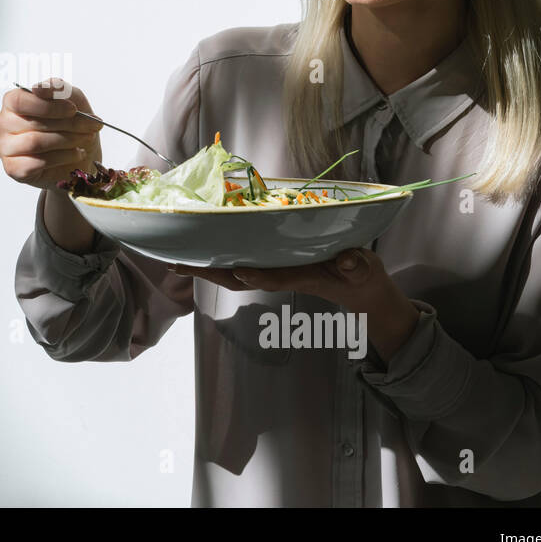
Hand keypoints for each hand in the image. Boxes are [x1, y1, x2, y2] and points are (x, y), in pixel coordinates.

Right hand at [0, 78, 103, 190]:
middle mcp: (3, 123)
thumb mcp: (72, 100)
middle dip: (67, 124)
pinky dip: (63, 157)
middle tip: (89, 126)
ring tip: (84, 139)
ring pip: (35, 142)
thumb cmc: (70, 125)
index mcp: (12, 102)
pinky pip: (37, 163)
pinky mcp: (13, 168)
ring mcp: (5, 147)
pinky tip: (74, 154)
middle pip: (32, 123)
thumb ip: (58, 89)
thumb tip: (40, 88)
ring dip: (67, 140)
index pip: (20, 100)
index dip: (49, 105)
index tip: (73, 110)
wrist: (80, 153)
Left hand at [169, 248, 420, 363]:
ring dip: (206, 268)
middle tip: (178, 265)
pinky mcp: (272, 265)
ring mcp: (274, 271)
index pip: (278, 277)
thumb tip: (350, 262)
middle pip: (241, 278)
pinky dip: (218, 260)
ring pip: (235, 272)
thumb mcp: (364, 271)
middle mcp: (282, 275)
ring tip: (176, 261)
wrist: (358, 288)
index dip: (259, 276)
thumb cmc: (361, 277)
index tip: (240, 272)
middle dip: (211, 274)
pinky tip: (199, 253)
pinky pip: (240, 263)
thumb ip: (357, 267)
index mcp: (304, 277)